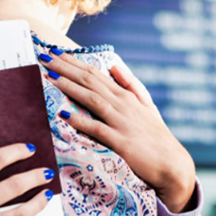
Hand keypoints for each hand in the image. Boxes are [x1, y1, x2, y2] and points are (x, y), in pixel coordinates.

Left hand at [41, 52, 195, 212]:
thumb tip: (113, 65)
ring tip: (49, 77)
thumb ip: (130, 84)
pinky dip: (81, 121)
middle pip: (89, 81)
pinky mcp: (121, 142)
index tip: (53, 52)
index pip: (94, 72)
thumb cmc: (155, 135)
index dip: (72, 62)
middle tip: (43, 57)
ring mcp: (121, 122)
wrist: (172, 163)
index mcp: (124, 94)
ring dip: (69, 87)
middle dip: (64, 68)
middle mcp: (122, 104)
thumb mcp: (146, 105)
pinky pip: (98, 129)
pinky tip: (64, 115)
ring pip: (92, 99)